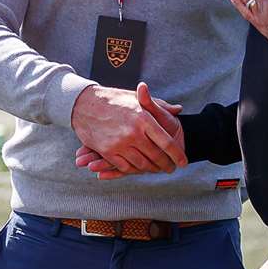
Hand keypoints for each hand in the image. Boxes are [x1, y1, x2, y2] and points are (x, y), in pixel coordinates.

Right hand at [70, 81, 186, 174]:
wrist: (83, 104)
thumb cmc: (113, 99)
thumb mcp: (137, 98)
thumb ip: (158, 105)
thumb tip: (178, 109)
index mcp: (143, 118)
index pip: (166, 142)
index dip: (177, 154)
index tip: (183, 162)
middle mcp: (133, 132)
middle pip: (156, 156)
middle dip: (166, 165)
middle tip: (171, 169)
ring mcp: (119, 143)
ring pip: (141, 164)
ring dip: (150, 169)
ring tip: (157, 170)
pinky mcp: (107, 151)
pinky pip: (124, 167)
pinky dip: (133, 169)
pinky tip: (138, 168)